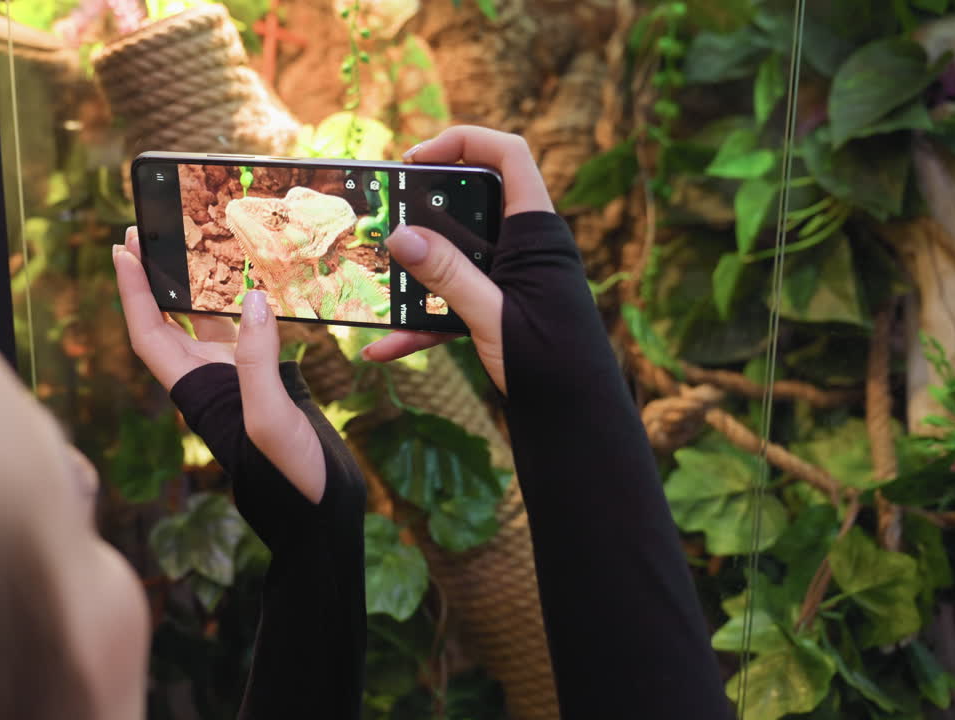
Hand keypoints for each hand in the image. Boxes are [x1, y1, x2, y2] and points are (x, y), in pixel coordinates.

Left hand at [112, 227, 325, 502]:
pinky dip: (242, 303)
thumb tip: (253, 299)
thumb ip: (257, 361)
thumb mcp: (270, 419)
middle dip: (155, 279)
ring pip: (205, 323)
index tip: (124, 251)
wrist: (320, 506)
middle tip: (151, 233)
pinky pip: (244, 331)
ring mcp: (235, 379)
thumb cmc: (289, 475)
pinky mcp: (264, 379)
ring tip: (195, 243)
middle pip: (168, 322)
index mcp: (196, 391)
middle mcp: (208, 381)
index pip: (149, 334)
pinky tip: (252, 280)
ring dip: (195, 285)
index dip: (133, 294)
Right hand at [360, 126, 554, 393]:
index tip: (416, 160)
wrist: (577, 418)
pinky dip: (421, 325)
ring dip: (417, 273)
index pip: (509, 156)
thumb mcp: (493, 315)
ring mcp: (510, 280)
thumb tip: (402, 236)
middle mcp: (524, 248)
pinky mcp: (498, 311)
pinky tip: (385, 348)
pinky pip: (453, 304)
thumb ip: (448, 275)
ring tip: (377, 279)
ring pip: (456, 257)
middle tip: (386, 215)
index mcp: (536, 233)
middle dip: (425, 210)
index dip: (464, 143)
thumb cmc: (554, 363)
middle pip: (472, 203)